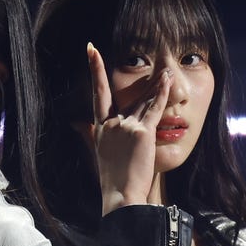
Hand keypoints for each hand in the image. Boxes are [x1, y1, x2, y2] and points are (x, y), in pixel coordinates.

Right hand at [86, 42, 172, 215]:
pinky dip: (162, 94)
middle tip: (139, 58)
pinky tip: (168, 80)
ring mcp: (126, 126)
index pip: (98, 94)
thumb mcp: (98, 154)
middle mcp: (112, 123)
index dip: (95, 70)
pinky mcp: (142, 132)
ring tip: (167, 71)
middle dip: (135, 78)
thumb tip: (77, 124)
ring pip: (144, 100)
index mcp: (100, 128)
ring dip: (157, 84)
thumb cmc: (113, 181)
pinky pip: (155, 109)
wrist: (120, 195)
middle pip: (127, 95)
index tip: (92, 50)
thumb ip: (91, 135)